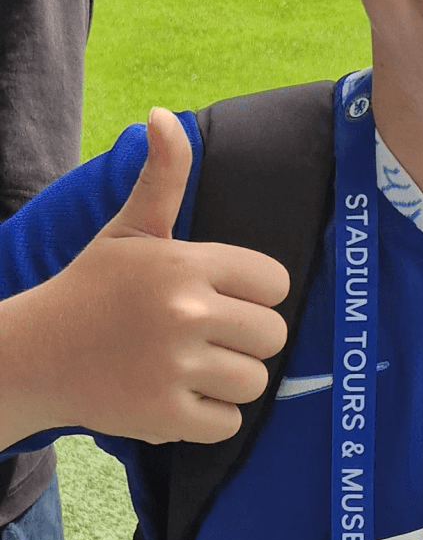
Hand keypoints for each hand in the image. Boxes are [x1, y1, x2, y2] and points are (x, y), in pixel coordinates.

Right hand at [2, 108, 288, 445]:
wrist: (30, 356)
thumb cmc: (93, 290)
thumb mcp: (131, 230)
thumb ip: (163, 176)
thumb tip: (164, 116)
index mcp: (185, 264)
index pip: (276, 283)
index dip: (252, 294)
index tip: (217, 298)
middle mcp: (185, 312)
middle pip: (273, 335)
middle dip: (245, 340)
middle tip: (202, 338)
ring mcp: (174, 367)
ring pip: (256, 380)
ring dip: (229, 381)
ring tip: (187, 367)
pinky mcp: (163, 416)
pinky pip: (229, 423)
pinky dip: (207, 418)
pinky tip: (174, 397)